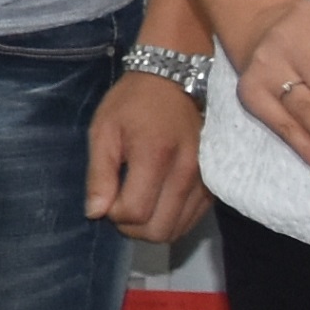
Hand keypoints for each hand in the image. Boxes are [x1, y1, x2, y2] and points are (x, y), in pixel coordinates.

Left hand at [84, 71, 211, 244]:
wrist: (173, 79)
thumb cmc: (132, 102)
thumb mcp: (104, 130)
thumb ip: (99, 174)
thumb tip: (96, 214)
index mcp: (156, 156)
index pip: (135, 213)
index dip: (113, 214)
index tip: (107, 196)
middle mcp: (187, 172)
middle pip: (158, 230)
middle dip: (132, 227)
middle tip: (120, 204)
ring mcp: (205, 179)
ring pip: (176, 230)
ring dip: (150, 226)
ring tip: (138, 201)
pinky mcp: (213, 183)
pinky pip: (192, 220)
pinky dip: (170, 220)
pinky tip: (157, 201)